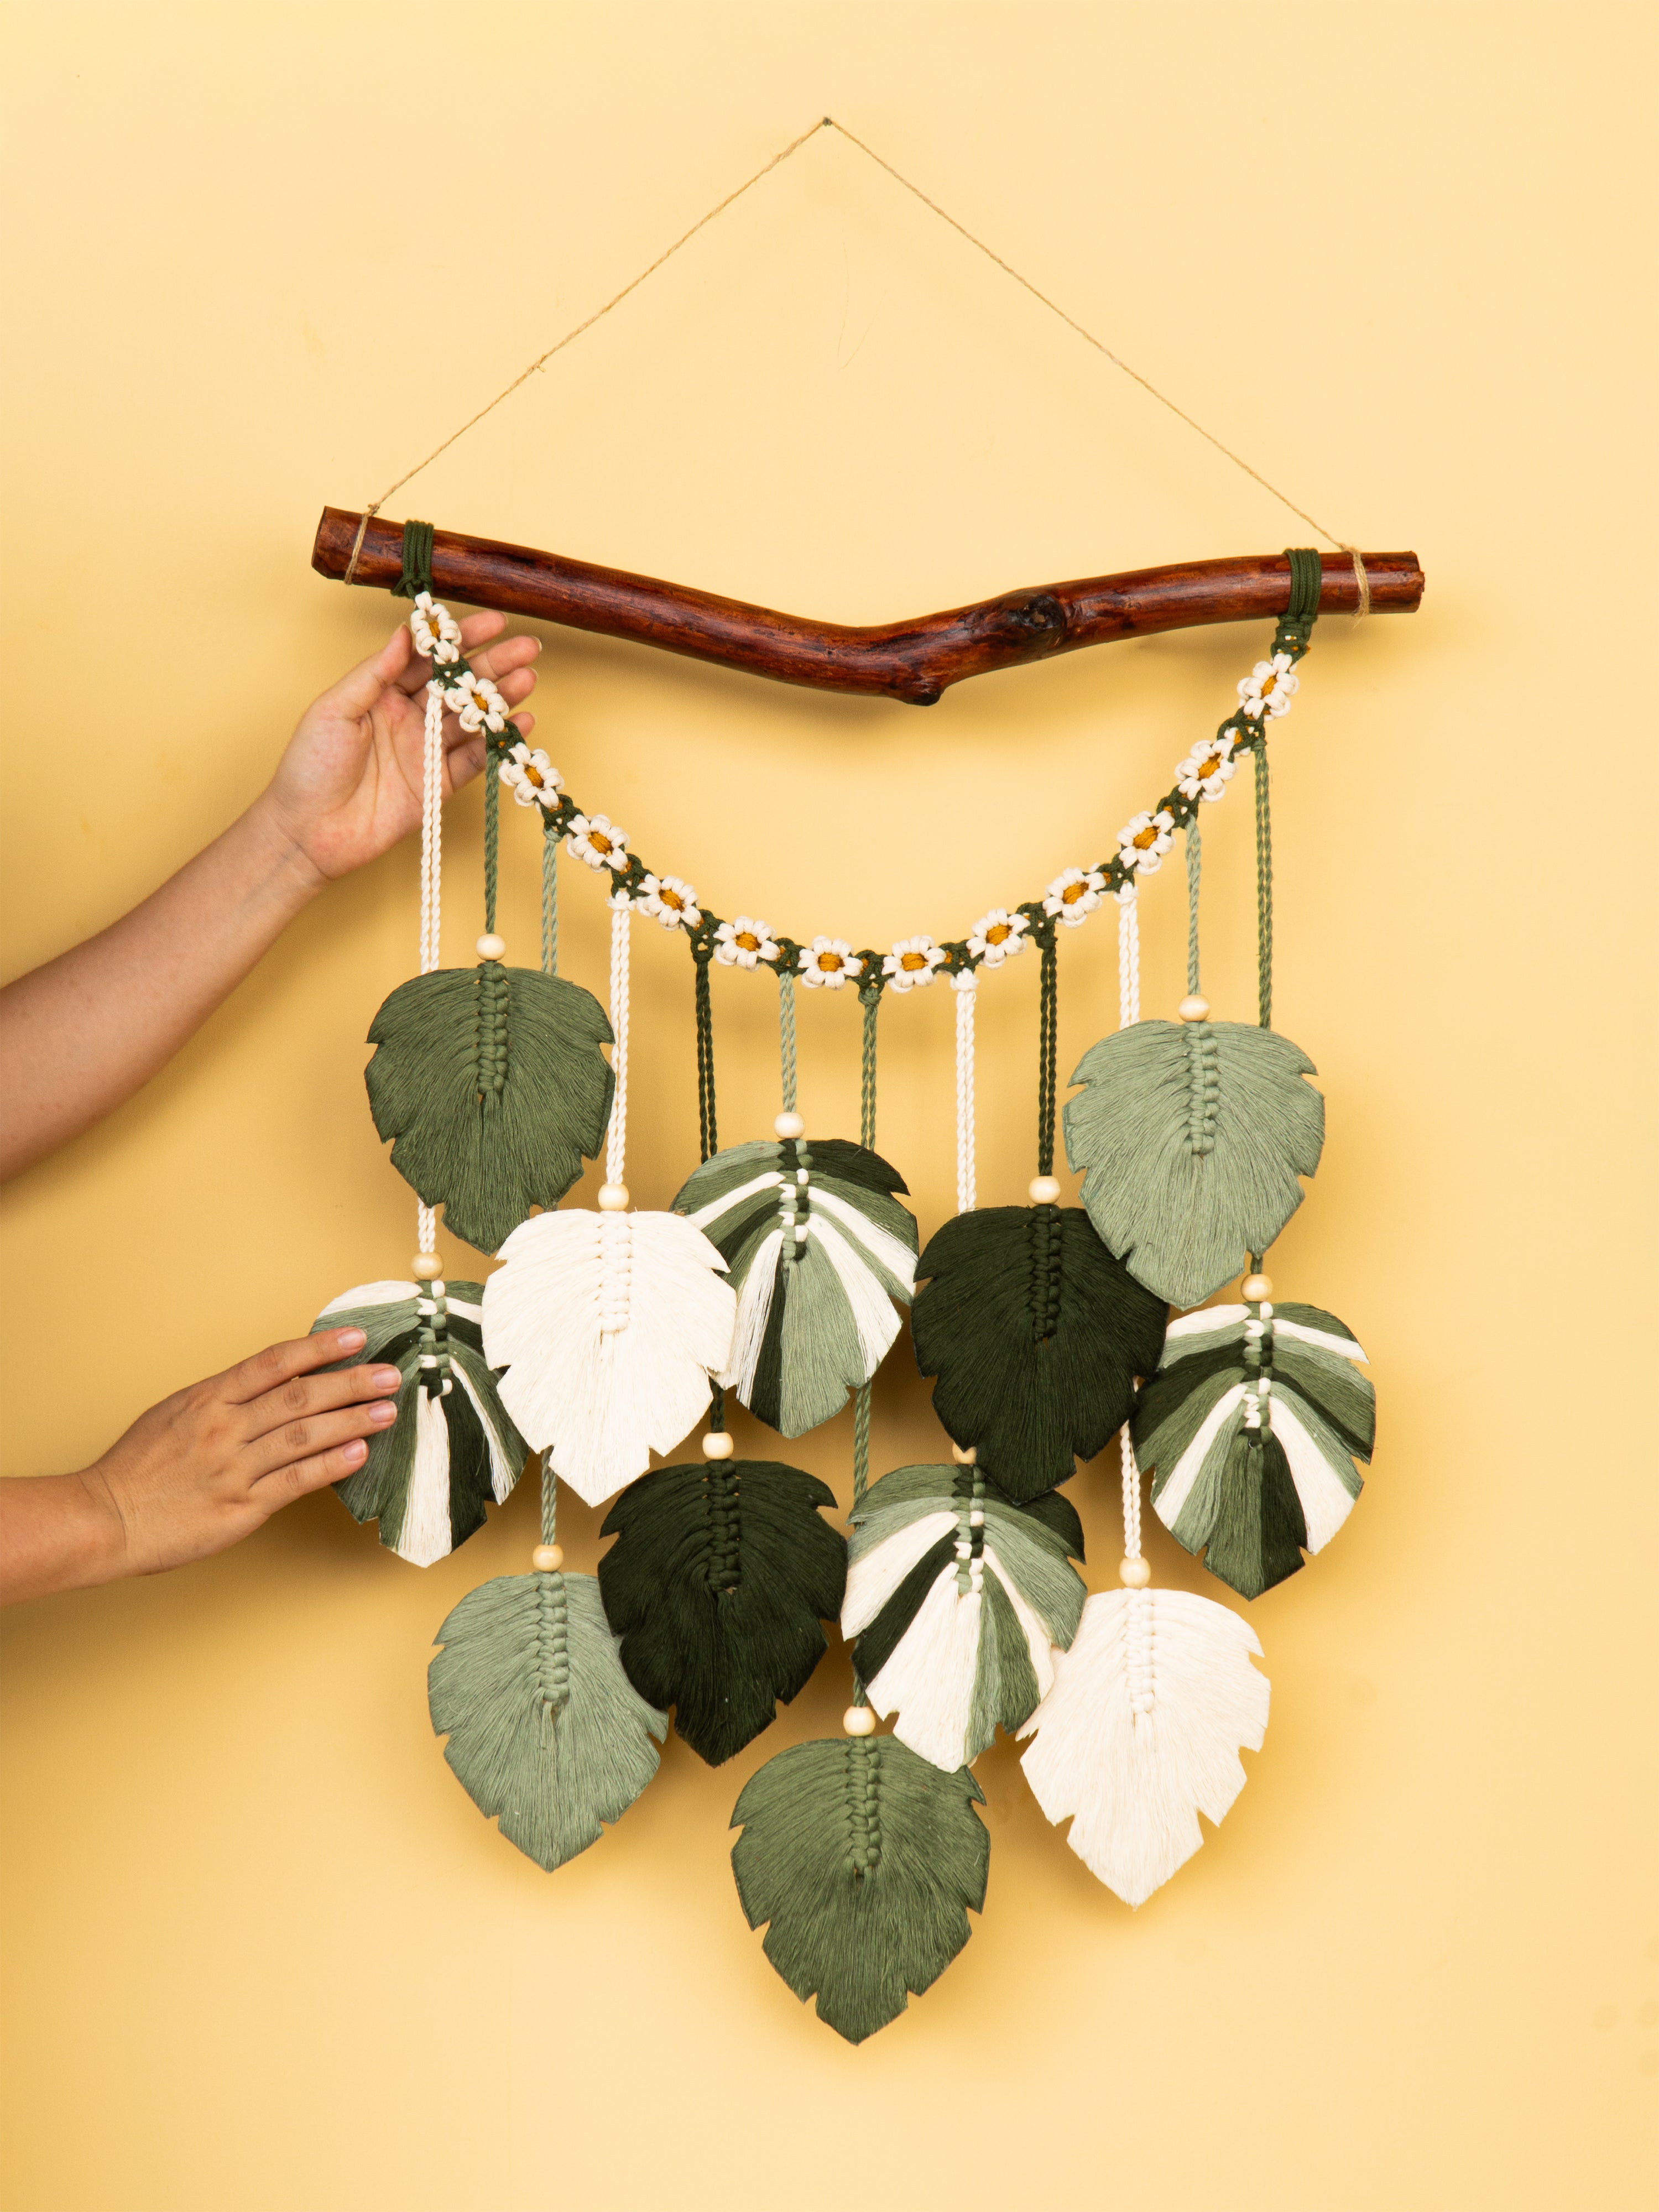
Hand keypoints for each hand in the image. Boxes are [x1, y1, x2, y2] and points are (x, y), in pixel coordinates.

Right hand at [0, 1329, 403, 1601]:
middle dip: (350, 1382)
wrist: (105, 1520)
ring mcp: (233, 1467)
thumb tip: (272, 1382)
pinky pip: (294, 1481)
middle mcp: (223, 1428)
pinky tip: (358, 1453)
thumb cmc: (137, 1468)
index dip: (318, 1348)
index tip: (355, 1337)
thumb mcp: (174, 1414)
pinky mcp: (240, 1508)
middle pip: (298, 1396)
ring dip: (351, 1421)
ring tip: (386, 1411)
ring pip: (303, 1436)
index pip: (272, 1363)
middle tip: (391, 1375)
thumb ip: (223, 1398)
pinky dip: (329, 1465)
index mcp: (207, 1399)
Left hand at [256, 611, 540, 884]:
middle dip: (493, 664)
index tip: (491, 622)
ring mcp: (426, 751)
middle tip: (526, 648)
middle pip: (457, 684)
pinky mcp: (439, 784)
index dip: (459, 639)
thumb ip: (374, 673)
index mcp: (382, 693)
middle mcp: (409, 717)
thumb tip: (404, 635)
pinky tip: (521, 722)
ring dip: (502, 698)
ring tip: (529, 678)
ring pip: (472, 718)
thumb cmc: (309, 767)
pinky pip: (475, 759)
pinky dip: (498, 742)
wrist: (307, 832)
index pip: (427, 658)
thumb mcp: (334, 709)